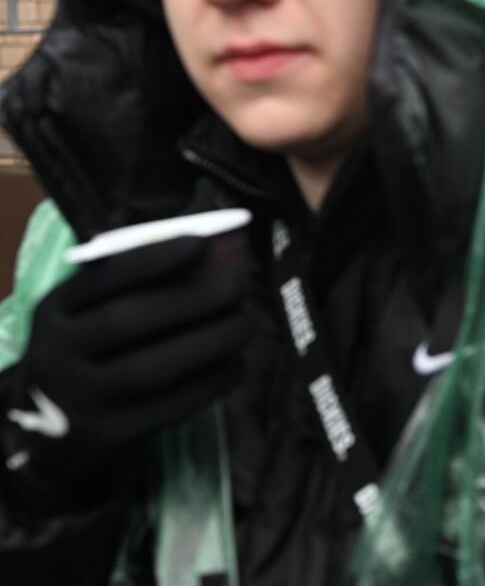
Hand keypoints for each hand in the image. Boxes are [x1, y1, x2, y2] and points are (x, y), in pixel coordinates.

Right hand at [1, 235, 250, 510]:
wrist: (46, 434)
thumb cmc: (83, 355)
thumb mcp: (81, 317)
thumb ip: (123, 287)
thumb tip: (200, 250)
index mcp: (54, 313)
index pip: (102, 280)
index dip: (152, 260)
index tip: (199, 245)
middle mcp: (59, 354)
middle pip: (126, 321)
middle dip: (189, 300)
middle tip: (235, 286)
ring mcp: (82, 399)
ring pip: (149, 369)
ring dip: (207, 343)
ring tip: (243, 326)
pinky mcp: (109, 435)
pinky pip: (166, 407)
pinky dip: (209, 384)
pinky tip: (235, 365)